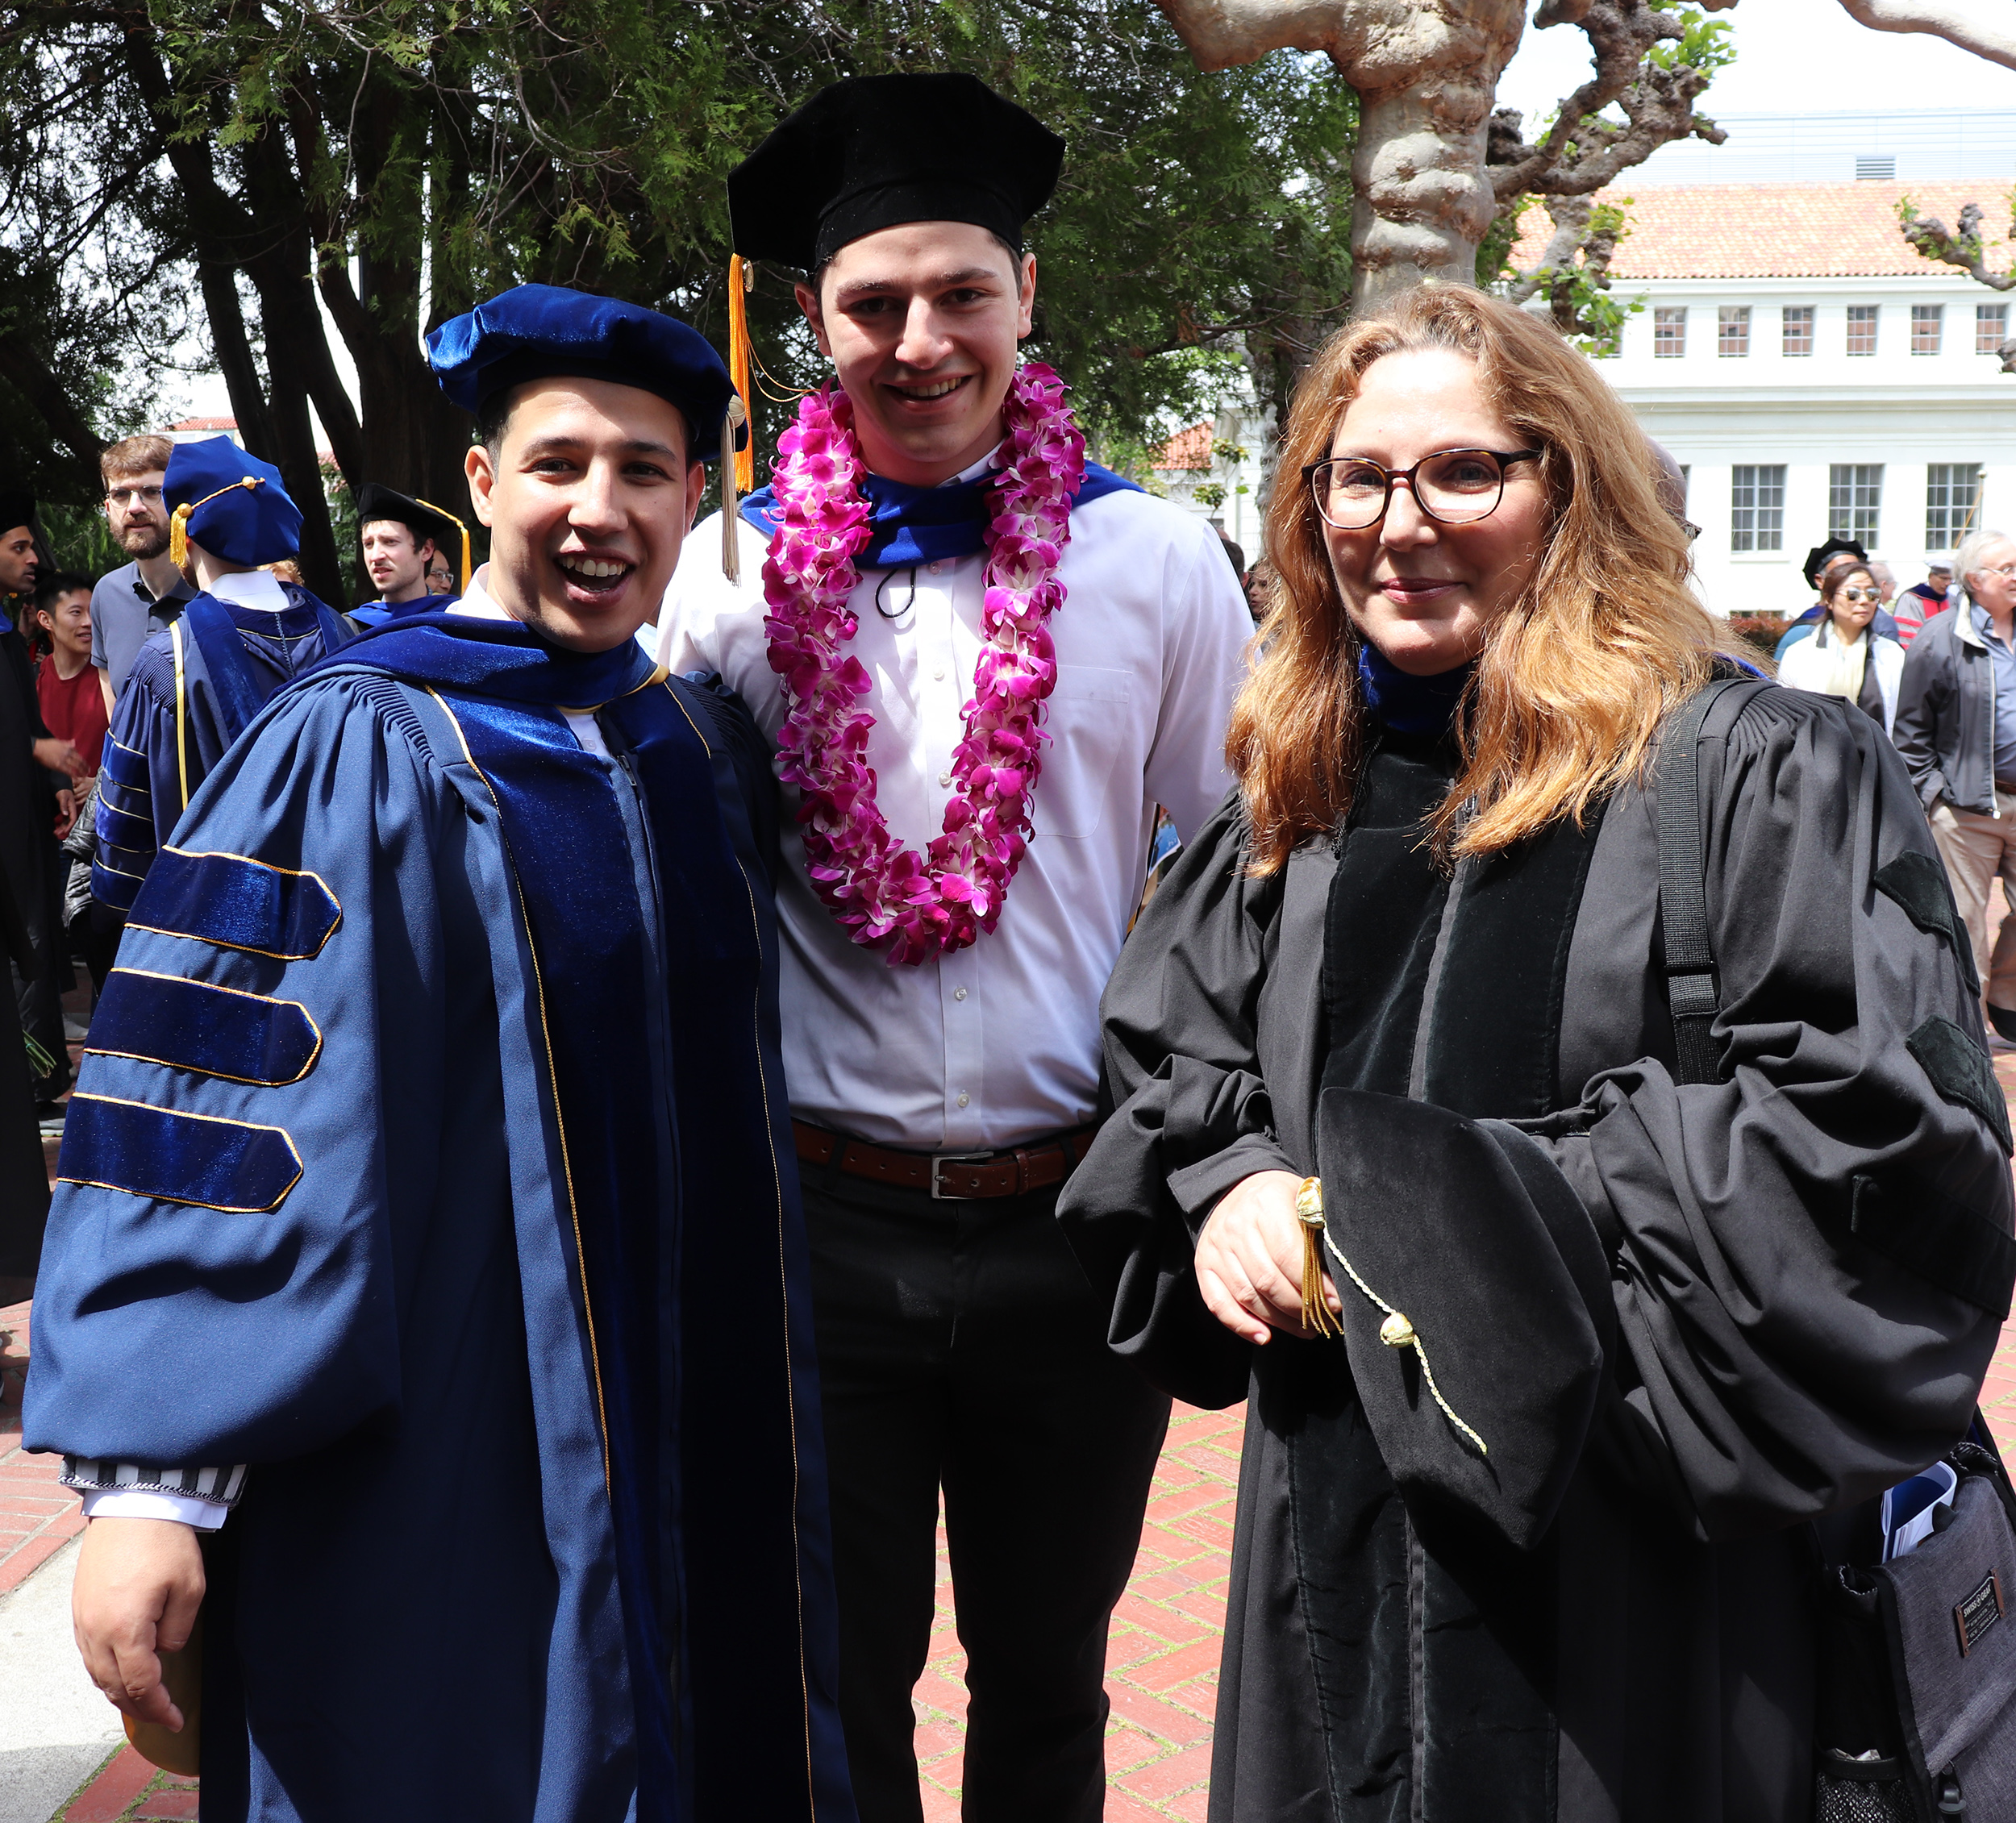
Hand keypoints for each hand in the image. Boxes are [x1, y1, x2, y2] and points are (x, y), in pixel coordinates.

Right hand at [33, 737, 84, 777]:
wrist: (36, 748)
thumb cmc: (45, 745)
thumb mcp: (58, 741)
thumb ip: (67, 743)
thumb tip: (74, 742)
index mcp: (68, 747)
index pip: (78, 753)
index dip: (81, 759)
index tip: (83, 763)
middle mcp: (67, 753)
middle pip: (79, 760)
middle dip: (85, 766)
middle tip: (88, 770)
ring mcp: (64, 759)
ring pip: (76, 766)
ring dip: (81, 771)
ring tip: (84, 775)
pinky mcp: (59, 765)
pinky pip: (68, 771)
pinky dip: (73, 774)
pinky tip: (76, 777)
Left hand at [52, 787, 74, 839]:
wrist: (61, 787)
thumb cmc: (63, 791)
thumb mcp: (63, 797)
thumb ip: (63, 806)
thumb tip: (65, 814)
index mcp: (72, 808)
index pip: (73, 819)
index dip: (69, 825)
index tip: (65, 831)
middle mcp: (71, 811)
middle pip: (69, 822)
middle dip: (64, 829)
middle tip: (58, 834)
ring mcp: (67, 811)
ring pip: (66, 822)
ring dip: (62, 827)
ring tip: (56, 832)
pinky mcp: (64, 811)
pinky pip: (63, 819)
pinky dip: (60, 824)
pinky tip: (56, 827)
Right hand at [72, 1517, 204, 1729]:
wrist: (134, 1504)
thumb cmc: (166, 1543)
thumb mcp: (190, 1588)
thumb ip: (179, 1629)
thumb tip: (165, 1650)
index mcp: (125, 1630)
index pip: (140, 1685)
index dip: (159, 1707)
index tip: (176, 1719)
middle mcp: (96, 1631)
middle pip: (113, 1686)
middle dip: (139, 1707)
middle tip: (161, 1716)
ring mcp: (83, 1620)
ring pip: (96, 1673)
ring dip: (119, 1692)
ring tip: (143, 1700)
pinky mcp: (80, 1608)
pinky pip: (89, 1654)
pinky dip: (105, 1671)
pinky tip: (121, 1671)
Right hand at [1195, 1169, 1339, 1343]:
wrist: (1240, 1186)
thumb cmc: (1282, 1199)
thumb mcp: (1305, 1201)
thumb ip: (1318, 1235)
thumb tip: (1336, 1281)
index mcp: (1265, 1204)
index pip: (1288, 1255)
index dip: (1313, 1285)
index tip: (1335, 1302)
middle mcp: (1235, 1225)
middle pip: (1268, 1281)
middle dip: (1300, 1308)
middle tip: (1322, 1320)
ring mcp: (1216, 1246)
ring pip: (1247, 1296)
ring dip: (1279, 1321)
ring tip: (1304, 1329)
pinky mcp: (1203, 1264)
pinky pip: (1218, 1303)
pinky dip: (1240, 1324)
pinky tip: (1264, 1336)